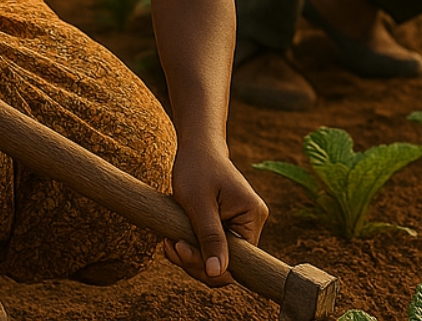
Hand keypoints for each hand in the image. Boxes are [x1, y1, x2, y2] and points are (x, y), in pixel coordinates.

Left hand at [162, 141, 267, 287]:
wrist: (197, 147)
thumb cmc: (197, 168)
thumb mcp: (199, 205)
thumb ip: (210, 239)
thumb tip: (218, 274)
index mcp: (252, 217)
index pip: (238, 262)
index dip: (209, 266)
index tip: (182, 248)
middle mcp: (251, 223)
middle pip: (225, 263)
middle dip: (194, 260)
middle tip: (171, 244)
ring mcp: (239, 225)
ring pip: (214, 258)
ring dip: (188, 254)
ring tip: (169, 240)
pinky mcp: (226, 225)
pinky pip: (209, 247)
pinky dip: (190, 247)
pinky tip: (174, 237)